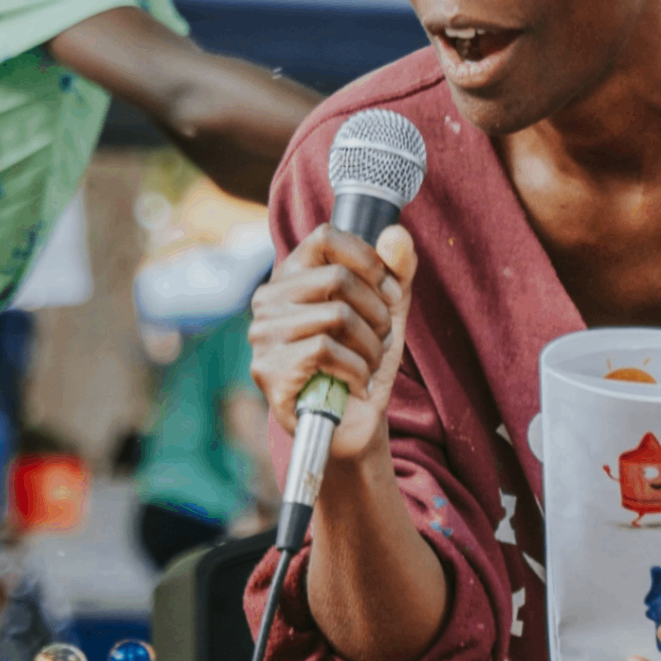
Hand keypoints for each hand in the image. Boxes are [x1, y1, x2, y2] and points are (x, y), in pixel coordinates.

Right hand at [246, 222, 417, 463]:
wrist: (350, 425)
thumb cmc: (362, 361)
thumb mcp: (386, 312)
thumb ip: (396, 272)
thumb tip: (396, 235)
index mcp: (292, 277)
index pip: (326, 236)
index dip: (369, 259)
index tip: (390, 292)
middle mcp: (268, 299)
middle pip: (338, 276)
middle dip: (377, 311)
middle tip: (383, 339)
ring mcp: (264, 335)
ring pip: (337, 315)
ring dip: (371, 346)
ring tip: (370, 364)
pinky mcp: (269, 370)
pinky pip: (327, 351)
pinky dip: (357, 369)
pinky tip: (357, 383)